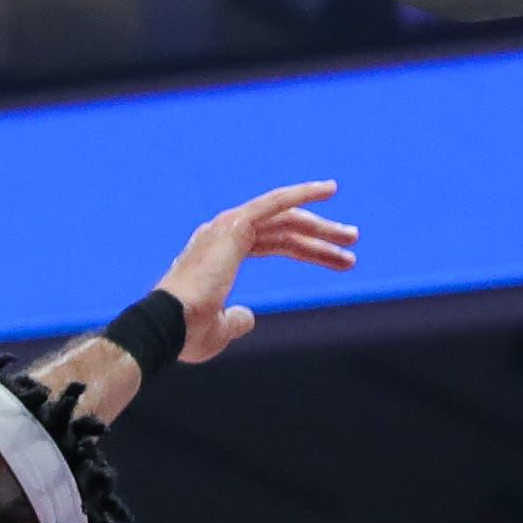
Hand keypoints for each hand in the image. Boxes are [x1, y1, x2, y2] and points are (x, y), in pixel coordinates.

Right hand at [156, 180, 359, 361]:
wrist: (170, 325)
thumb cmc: (188, 333)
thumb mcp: (219, 330)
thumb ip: (236, 321)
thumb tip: (249, 318)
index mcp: (219, 253)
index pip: (273, 243)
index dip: (307, 250)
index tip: (339, 260)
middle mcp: (222, 233)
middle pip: (284, 229)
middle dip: (320, 236)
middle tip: (352, 242)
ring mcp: (227, 226)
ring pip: (285, 219)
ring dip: (321, 226)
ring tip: (353, 237)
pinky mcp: (234, 225)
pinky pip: (274, 203)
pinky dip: (301, 193)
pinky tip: (329, 190)